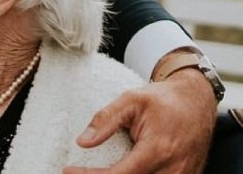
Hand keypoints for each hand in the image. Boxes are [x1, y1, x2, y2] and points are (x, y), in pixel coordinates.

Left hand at [63, 69, 214, 173]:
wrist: (197, 101)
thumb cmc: (164, 99)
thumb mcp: (131, 100)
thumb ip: (106, 119)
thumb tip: (83, 141)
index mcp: (157, 149)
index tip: (68, 170)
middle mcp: (172, 169)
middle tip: (78, 172)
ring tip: (96, 171)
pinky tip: (121, 171)